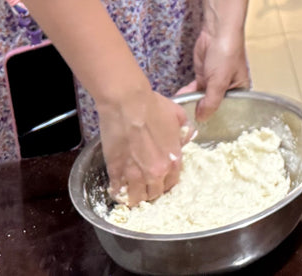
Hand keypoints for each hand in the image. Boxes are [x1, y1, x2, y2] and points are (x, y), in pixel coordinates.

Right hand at [96, 86, 189, 204]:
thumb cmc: (153, 106)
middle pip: (154, 193)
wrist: (127, 102)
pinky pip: (118, 190)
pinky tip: (118, 188)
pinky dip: (118, 191)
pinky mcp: (116, 171)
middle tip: (144, 184)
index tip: (160, 179)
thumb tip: (185, 139)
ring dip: (134, 195)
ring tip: (130, 190)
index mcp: (173, 160)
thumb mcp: (178, 116)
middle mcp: (156, 172)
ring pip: (136, 197)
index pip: (172, 183)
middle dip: (150, 191)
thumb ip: (184, 131)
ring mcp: (135, 173)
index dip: (165, 182)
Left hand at [175, 27, 249, 120]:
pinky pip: (195, 90)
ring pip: (203, 99)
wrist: (216, 31)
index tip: (204, 131)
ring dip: (193, 105)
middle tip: (189, 126)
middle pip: (214, 106)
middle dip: (202, 114)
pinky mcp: (203, 76)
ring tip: (181, 116)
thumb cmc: (226, 54)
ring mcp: (214, 83)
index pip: (229, 111)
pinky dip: (188, 95)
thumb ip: (210, 102)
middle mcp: (228, 89)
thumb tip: (202, 119)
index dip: (218, 121)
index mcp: (240, 91)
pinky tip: (180, 102)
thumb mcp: (219, 81)